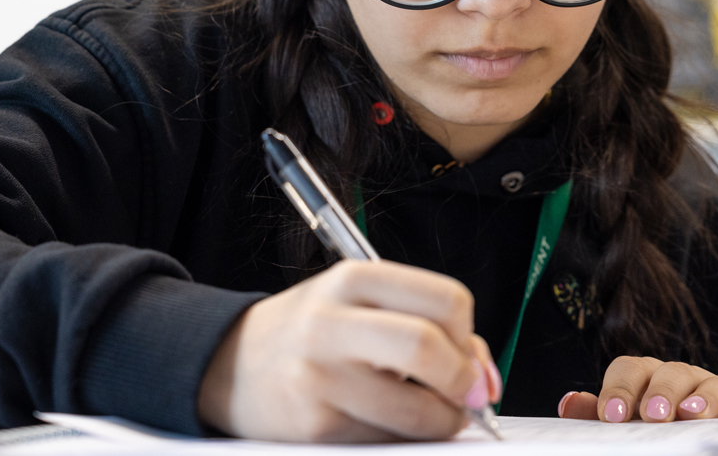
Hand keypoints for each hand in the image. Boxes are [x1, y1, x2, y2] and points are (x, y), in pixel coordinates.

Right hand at [197, 260, 501, 441]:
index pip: (444, 299)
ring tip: (430, 411)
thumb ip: (428, 324)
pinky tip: (387, 420)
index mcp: (353, 278)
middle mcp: (334, 321)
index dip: (470, 335)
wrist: (232, 363)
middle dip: (462, 380)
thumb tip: (485, 378)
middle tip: (466, 394)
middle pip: (427, 347)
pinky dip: (404, 439)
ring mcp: (321, 376)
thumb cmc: (313, 329)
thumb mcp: (362, 303)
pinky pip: (387, 442)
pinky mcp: (316, 428)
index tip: (469, 356)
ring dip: (442, 421)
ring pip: (416, 411)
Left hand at [558, 356, 717, 421]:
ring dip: (705, 399)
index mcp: (649, 377)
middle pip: (671, 372)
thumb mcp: (627, 424)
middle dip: (661, 393)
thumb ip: (597, 415)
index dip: (619, 390)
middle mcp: (685, 378)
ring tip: (693, 417)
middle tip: (654, 416)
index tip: (611, 416)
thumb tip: (567, 404)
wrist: (699, 442)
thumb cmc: (657, 431)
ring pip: (715, 385)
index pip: (630, 370)